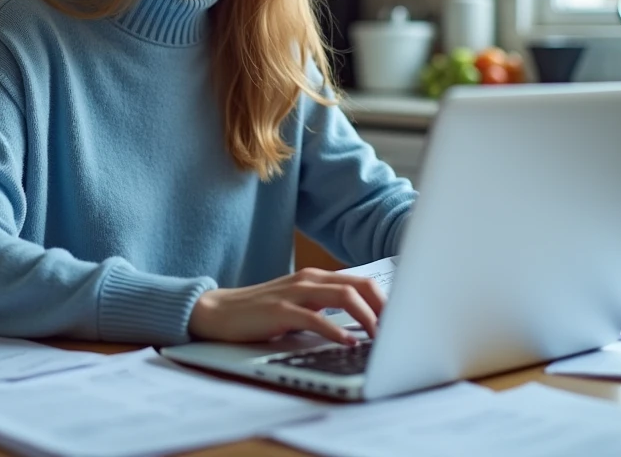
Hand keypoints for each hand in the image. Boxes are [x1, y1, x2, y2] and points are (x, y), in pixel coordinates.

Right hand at [187, 267, 385, 344]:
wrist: (218, 312)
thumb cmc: (261, 313)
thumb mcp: (299, 305)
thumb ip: (325, 308)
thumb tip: (362, 325)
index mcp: (316, 278)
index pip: (362, 283)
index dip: (386, 300)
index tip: (402, 321)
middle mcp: (309, 280)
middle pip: (359, 286)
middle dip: (384, 307)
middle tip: (399, 329)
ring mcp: (294, 292)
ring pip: (343, 297)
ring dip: (367, 317)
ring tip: (380, 337)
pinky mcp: (280, 310)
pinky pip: (315, 318)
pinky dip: (336, 330)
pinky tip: (349, 342)